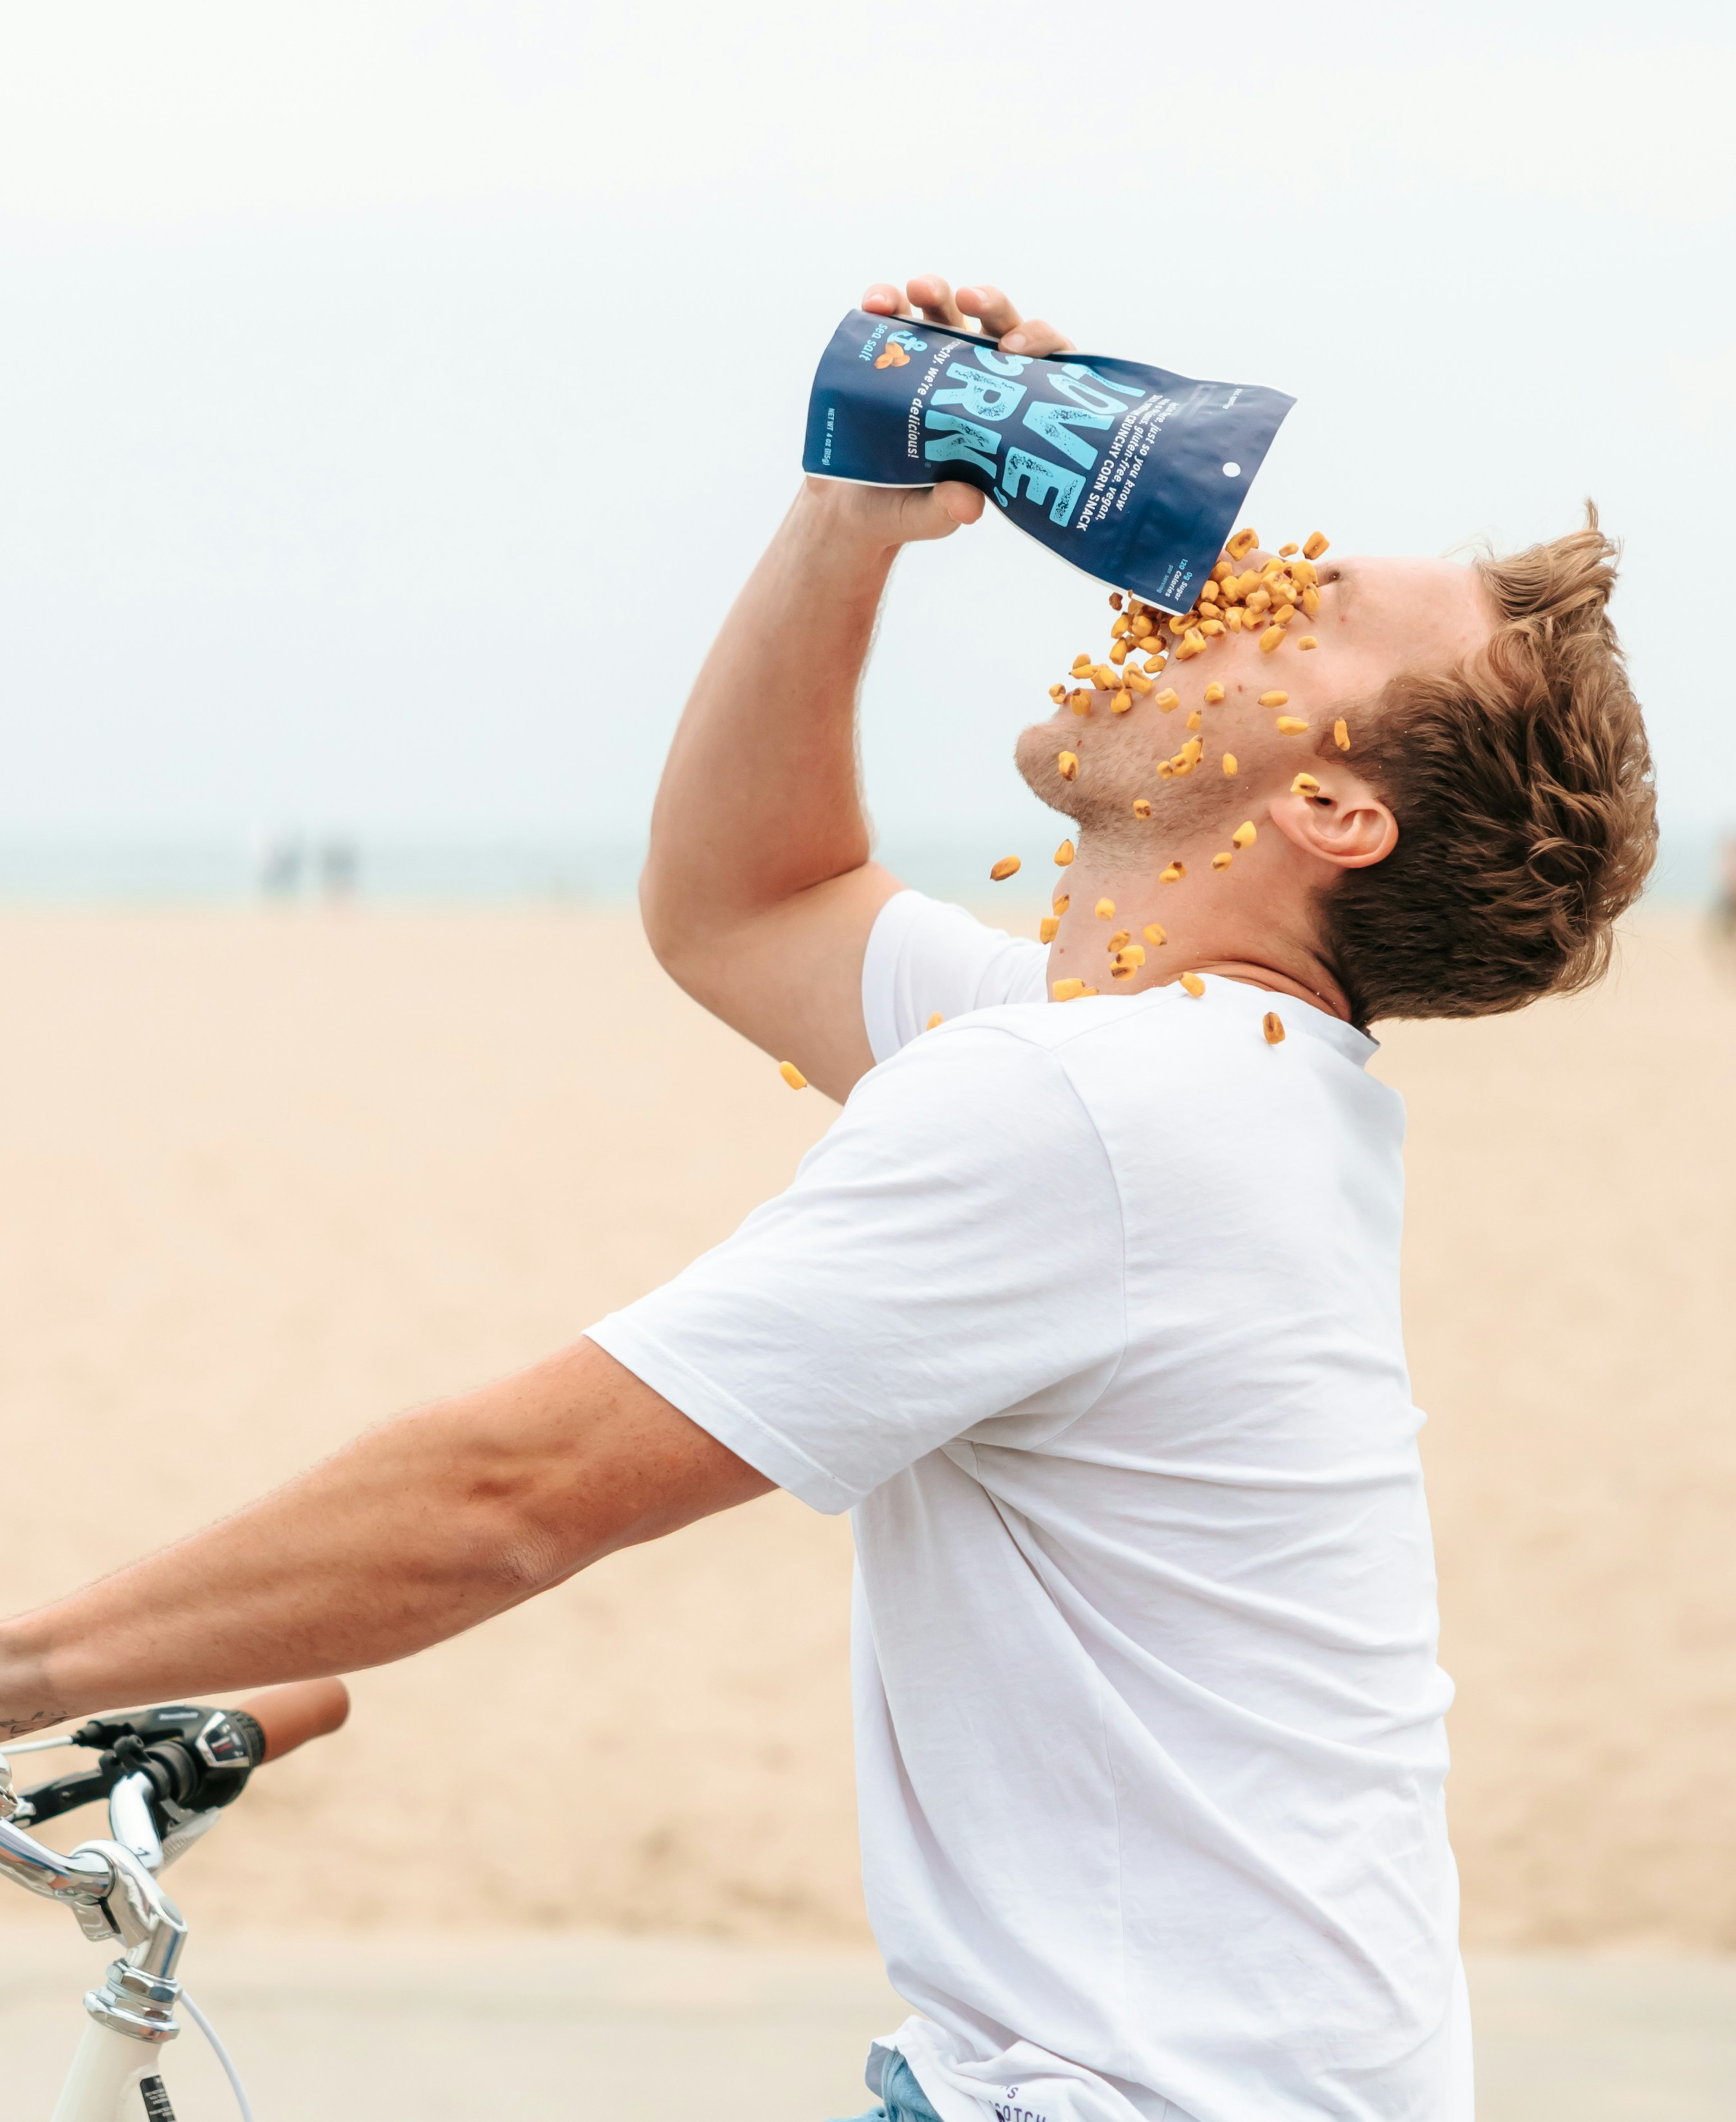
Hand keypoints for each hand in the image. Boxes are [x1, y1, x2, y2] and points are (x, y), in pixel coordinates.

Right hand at [802, 275, 1077, 550]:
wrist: (852, 506)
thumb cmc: (906, 508)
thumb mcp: (929, 516)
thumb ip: (948, 509)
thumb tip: (968, 503)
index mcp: (1004, 409)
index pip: (1040, 364)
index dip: (1039, 344)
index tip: (1013, 348)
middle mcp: (974, 374)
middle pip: (996, 323)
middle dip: (989, 304)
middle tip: (969, 300)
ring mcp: (932, 357)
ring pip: (945, 307)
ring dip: (935, 290)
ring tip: (916, 290)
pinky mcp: (890, 351)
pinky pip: (892, 314)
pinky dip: (885, 301)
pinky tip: (876, 304)